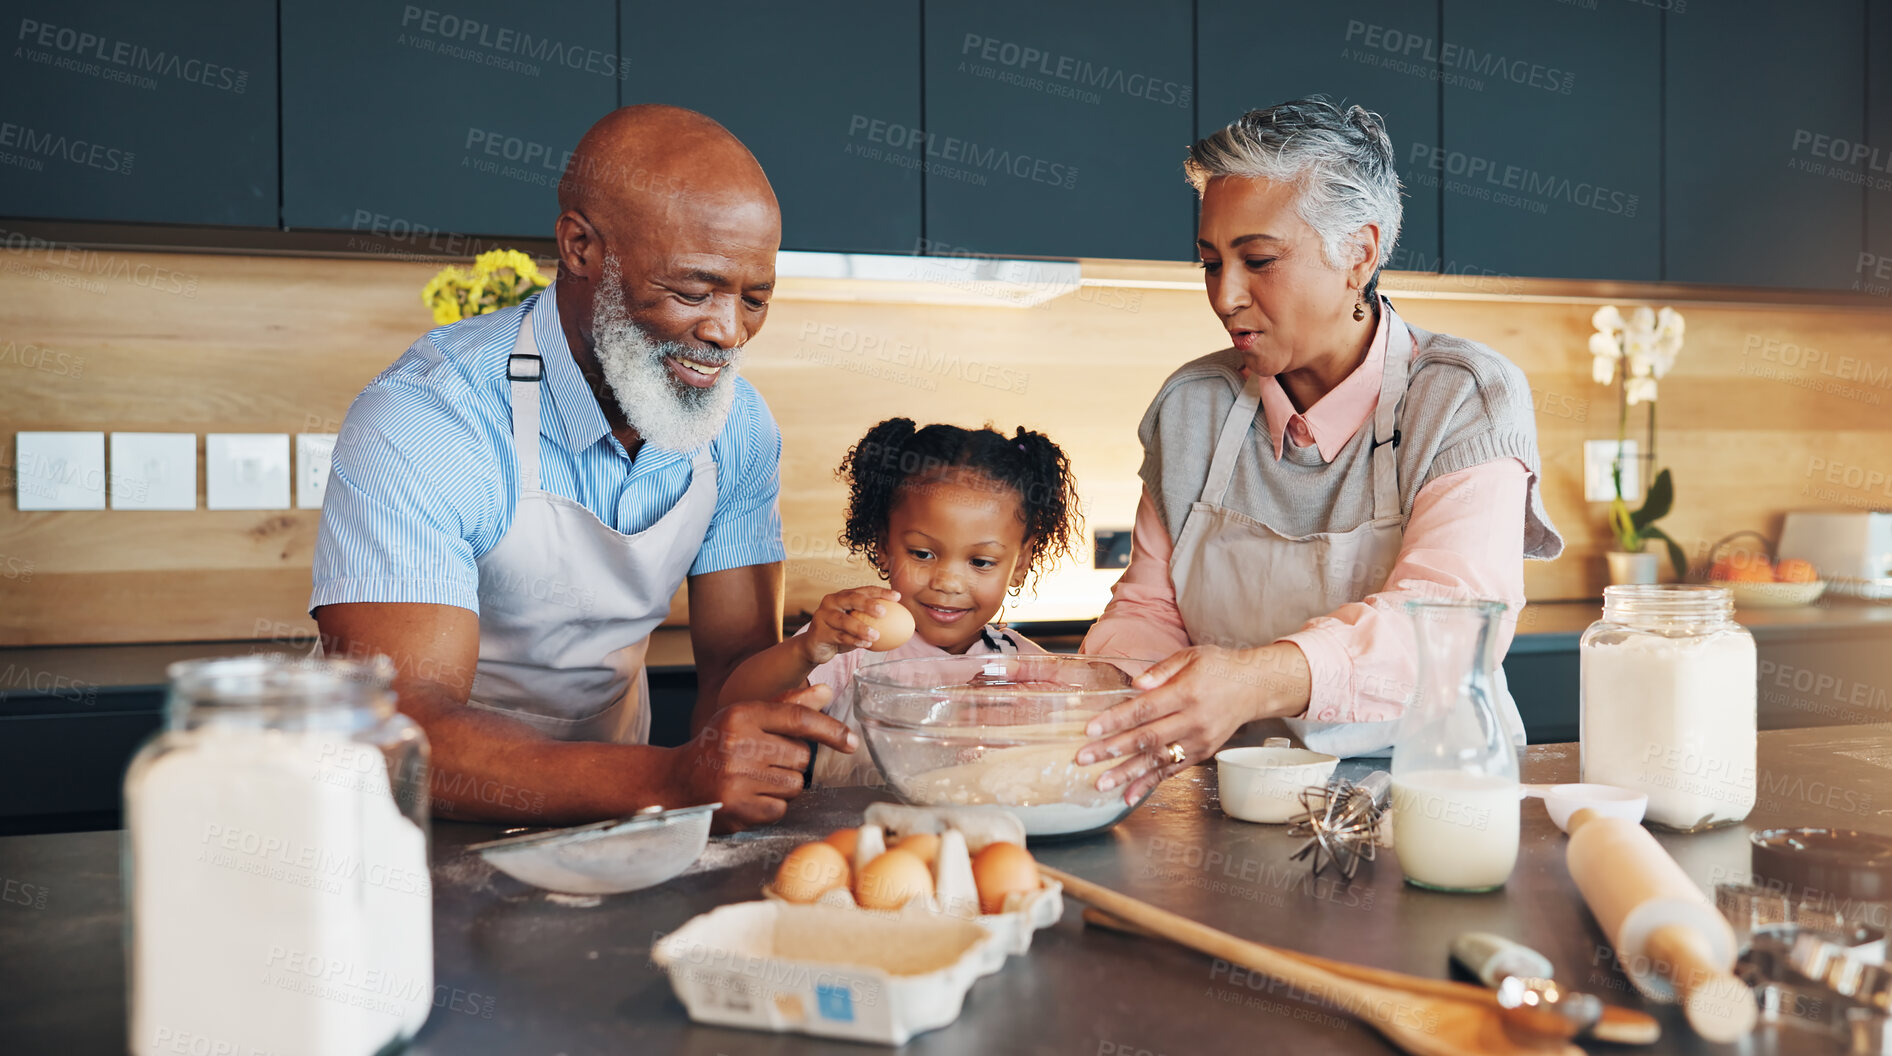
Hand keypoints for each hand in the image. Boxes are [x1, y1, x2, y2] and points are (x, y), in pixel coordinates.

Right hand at [667, 685, 857, 831]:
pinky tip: (749, 798)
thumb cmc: (716, 746)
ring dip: (781, 785)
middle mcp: (738, 744)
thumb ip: (786, 706)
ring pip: (794, 785)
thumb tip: (826, 692)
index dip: (830, 730)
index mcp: (741, 715)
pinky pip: (780, 809)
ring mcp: (736, 778)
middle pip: (801, 757)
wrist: (674, 783)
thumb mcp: (744, 718)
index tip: (850, 742)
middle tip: (764, 762)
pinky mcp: (737, 808)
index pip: (798, 719)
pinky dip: (771, 807)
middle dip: (792, 762)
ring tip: (753, 780)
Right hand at [799, 586, 901, 665]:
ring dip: (861, 628)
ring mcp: (823, 616)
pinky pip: (839, 637)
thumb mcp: (855, 623)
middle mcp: (831, 602)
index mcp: (843, 596)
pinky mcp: (819, 632)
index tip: (897, 597)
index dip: (881, 592)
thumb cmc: (839, 632)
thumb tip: (900, 622)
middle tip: (884, 612)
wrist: (814, 646)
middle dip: (868, 604)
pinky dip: (853, 641)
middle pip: (851, 599)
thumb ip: (871, 620)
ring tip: (876, 635)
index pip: (864, 590)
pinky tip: (865, 645)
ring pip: (844, 621)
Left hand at [1076, 643, 1310, 803]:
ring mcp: (1199, 741)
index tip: (1090, 730)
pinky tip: (1129, 795)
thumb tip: (1134, 685)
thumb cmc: (1219, 668)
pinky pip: (1172, 771)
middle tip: (1083, 759)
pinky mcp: (1202, 754)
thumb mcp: (1191, 657)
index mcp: (1187, 692)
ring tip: (1101, 784)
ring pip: (1157, 760)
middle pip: (1147, 738)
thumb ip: (1160, 671)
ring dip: (1127, 774)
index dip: (1116, 721)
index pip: (1145, 709)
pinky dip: (1150, 784)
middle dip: (1112, 750)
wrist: (1255, 688)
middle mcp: (1193, 720)